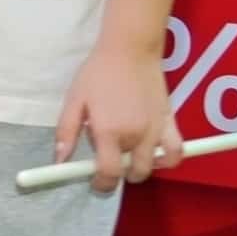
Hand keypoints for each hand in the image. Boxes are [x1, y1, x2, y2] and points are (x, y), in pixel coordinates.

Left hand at [54, 41, 183, 193]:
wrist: (130, 50)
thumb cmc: (97, 74)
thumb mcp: (74, 101)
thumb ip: (66, 133)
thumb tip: (59, 162)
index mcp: (109, 132)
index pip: (109, 173)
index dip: (101, 184)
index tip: (94, 182)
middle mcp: (136, 135)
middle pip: (131, 172)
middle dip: (119, 175)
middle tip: (108, 163)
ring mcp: (157, 130)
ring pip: (152, 165)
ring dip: (140, 168)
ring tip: (128, 156)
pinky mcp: (171, 122)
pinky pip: (177, 151)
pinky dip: (169, 159)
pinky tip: (156, 155)